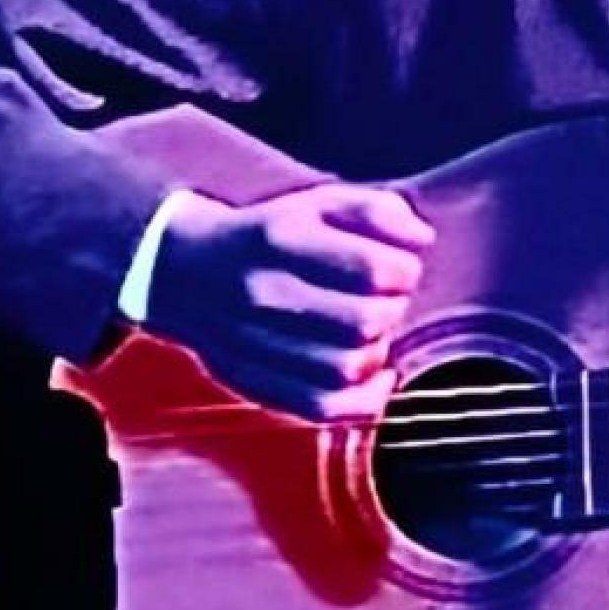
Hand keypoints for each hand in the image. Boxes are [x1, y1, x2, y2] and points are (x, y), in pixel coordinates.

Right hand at [139, 181, 436, 420]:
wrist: (187, 273)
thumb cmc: (271, 234)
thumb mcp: (317, 202)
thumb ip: (376, 209)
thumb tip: (422, 239)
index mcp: (281, 237)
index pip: (373, 268)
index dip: (404, 271)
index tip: (399, 268)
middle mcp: (264, 292)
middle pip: (365, 321)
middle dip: (393, 309)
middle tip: (385, 299)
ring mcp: (256, 345)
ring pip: (348, 368)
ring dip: (378, 350)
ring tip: (372, 331)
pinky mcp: (256, 384)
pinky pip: (324, 407)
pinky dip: (366, 399)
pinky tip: (377, 375)